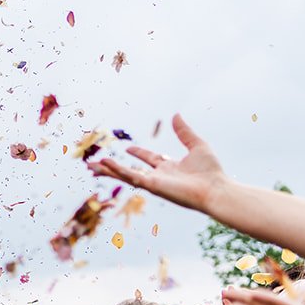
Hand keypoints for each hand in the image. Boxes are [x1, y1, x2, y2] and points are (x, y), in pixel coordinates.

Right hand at [89, 114, 228, 215]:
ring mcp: (152, 181)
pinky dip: (116, 170)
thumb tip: (175, 115)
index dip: (139, 153)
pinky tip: (104, 164)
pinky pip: (130, 176)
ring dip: (107, 171)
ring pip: (124, 175)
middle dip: (113, 167)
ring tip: (90, 167)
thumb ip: (184, 132)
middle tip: (98, 164)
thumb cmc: (210, 170)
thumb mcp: (196, 145)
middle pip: (130, 170)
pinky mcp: (151, 186)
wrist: (215, 189)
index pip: (149, 159)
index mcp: (169, 166)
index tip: (129, 148)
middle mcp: (158, 175)